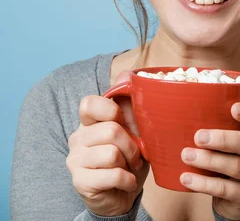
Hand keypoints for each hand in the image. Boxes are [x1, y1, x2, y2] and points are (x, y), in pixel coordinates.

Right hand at [66, 71, 148, 216]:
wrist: (122, 194)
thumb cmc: (128, 157)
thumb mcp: (133, 128)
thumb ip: (129, 103)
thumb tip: (128, 74)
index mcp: (88, 122)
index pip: (89, 104)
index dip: (110, 110)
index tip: (123, 122)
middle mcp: (77, 138)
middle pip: (111, 130)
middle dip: (132, 144)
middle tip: (136, 154)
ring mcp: (75, 160)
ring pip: (111, 153)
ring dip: (130, 163)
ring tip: (130, 168)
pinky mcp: (80, 181)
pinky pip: (113, 174)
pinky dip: (128, 180)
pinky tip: (126, 182)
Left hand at [180, 72, 239, 220]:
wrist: (238, 196)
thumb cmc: (235, 153)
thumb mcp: (239, 130)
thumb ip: (239, 104)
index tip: (233, 107)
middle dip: (222, 138)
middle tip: (198, 136)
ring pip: (236, 167)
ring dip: (209, 160)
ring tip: (186, 155)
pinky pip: (225, 189)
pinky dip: (204, 183)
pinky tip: (186, 178)